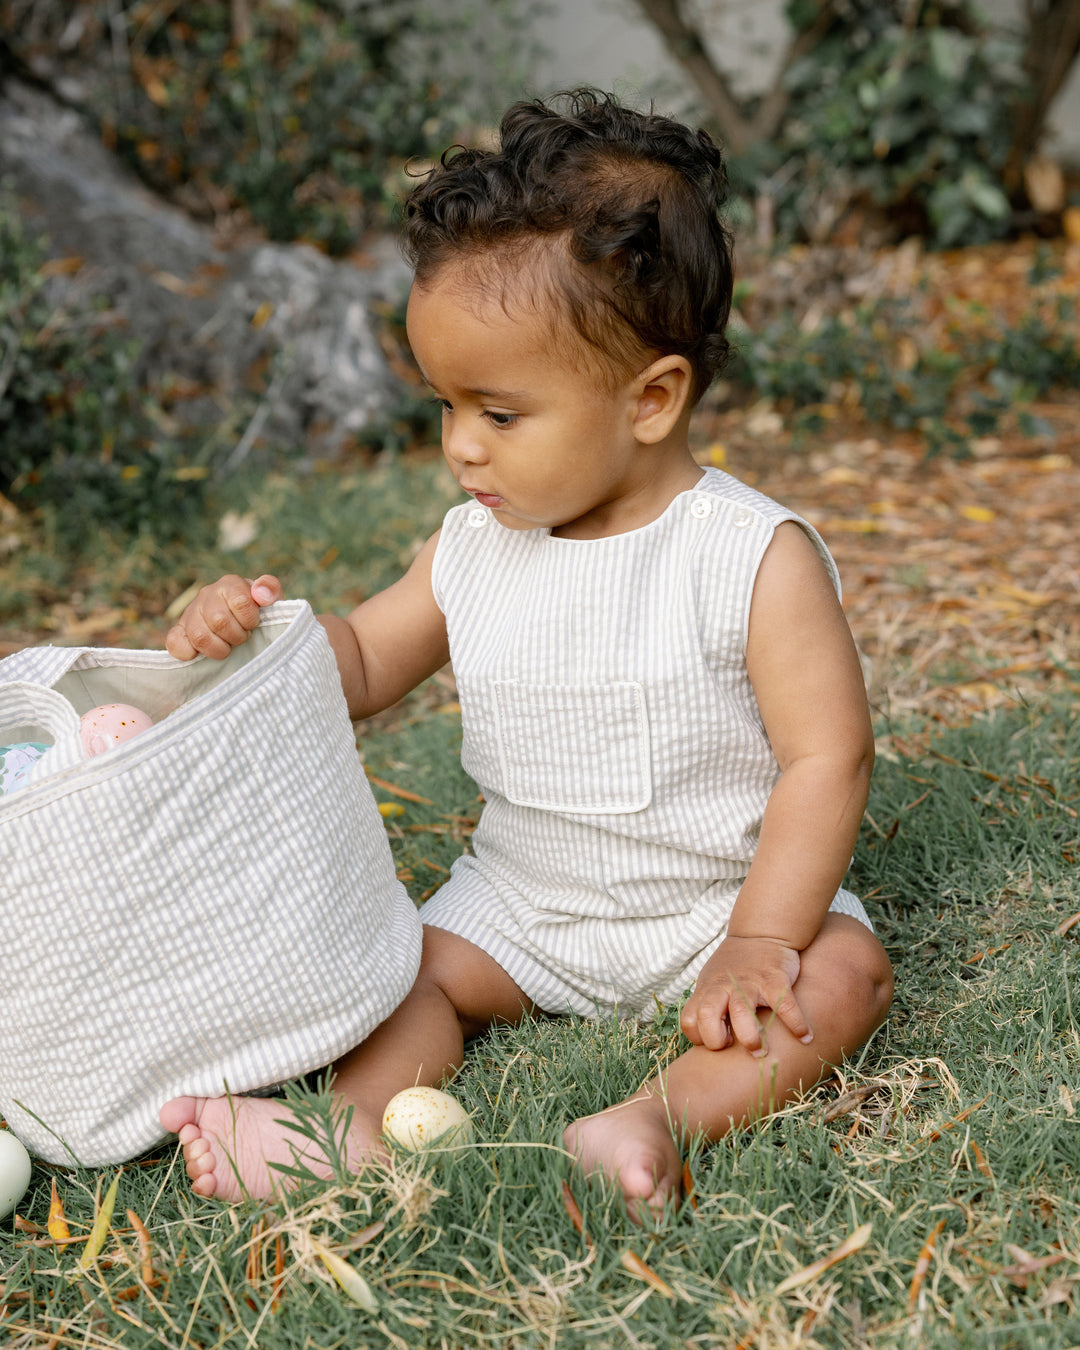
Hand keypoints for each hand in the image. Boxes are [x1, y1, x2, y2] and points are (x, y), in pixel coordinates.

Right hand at [165, 574, 282, 660]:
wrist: (243, 625)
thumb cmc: (258, 612)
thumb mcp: (270, 598)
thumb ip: (269, 588)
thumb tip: (260, 594)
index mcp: (229, 584)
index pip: (240, 602)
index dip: (250, 620)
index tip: (253, 624)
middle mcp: (207, 595)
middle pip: (219, 621)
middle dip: (237, 636)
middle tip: (242, 637)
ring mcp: (190, 613)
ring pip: (200, 636)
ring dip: (219, 648)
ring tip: (227, 645)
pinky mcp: (178, 631)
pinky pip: (174, 642)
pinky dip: (189, 652)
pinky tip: (202, 654)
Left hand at [680, 935, 811, 1055]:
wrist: (761, 932)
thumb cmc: (735, 966)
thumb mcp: (712, 980)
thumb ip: (708, 1005)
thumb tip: (708, 1040)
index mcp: (708, 989)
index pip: (689, 1019)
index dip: (700, 1037)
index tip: (718, 1042)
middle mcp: (724, 986)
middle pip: (707, 1015)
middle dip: (717, 1040)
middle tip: (735, 1048)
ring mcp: (749, 982)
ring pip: (742, 1012)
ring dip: (751, 1038)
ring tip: (762, 1052)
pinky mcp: (775, 979)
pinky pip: (785, 1005)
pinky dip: (797, 1024)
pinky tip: (805, 1037)